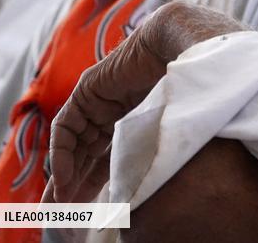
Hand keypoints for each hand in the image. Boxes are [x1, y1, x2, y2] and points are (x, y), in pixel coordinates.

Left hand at [46, 2, 246, 203]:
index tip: (92, 213)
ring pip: (76, 143)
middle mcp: (116, 109)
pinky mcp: (88, 90)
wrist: (188, 42)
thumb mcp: (176, 123)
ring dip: (66, 173)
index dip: (100, 183)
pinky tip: (66, 176)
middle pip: (89, 153)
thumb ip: (162, 146)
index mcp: (138, 116)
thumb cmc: (196, 80)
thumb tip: (169, 187)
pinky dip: (63, 151)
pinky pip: (67, 125)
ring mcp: (101, 99)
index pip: (111, 155)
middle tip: (66, 214)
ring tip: (61, 202)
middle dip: (77, 183)